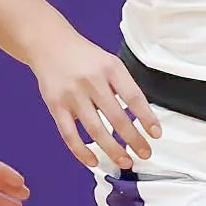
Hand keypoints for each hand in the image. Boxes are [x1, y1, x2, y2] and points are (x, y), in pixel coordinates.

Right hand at [29, 35, 160, 169]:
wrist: (49, 44)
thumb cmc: (84, 57)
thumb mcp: (109, 62)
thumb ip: (122, 86)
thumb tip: (140, 118)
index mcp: (110, 68)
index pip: (133, 97)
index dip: (147, 118)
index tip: (156, 134)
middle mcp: (92, 81)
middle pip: (116, 117)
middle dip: (134, 139)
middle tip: (145, 154)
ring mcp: (72, 95)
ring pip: (95, 129)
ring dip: (112, 150)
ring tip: (125, 161)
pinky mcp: (56, 106)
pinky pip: (69, 135)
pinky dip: (82, 152)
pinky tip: (94, 161)